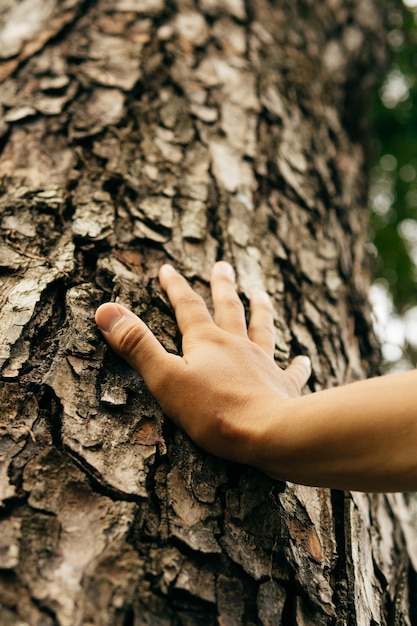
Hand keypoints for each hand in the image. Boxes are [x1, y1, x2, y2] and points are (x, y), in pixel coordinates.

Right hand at [95, 262, 310, 470]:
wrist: (268, 433)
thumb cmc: (213, 410)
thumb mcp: (164, 377)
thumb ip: (136, 343)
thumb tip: (105, 309)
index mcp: (207, 341)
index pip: (187, 306)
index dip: (175, 287)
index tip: (167, 269)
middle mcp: (237, 345)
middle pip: (229, 308)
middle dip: (222, 286)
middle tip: (223, 265)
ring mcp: (264, 364)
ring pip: (261, 329)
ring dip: (260, 311)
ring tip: (261, 293)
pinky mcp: (284, 387)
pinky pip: (292, 371)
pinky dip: (298, 364)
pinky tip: (304, 358)